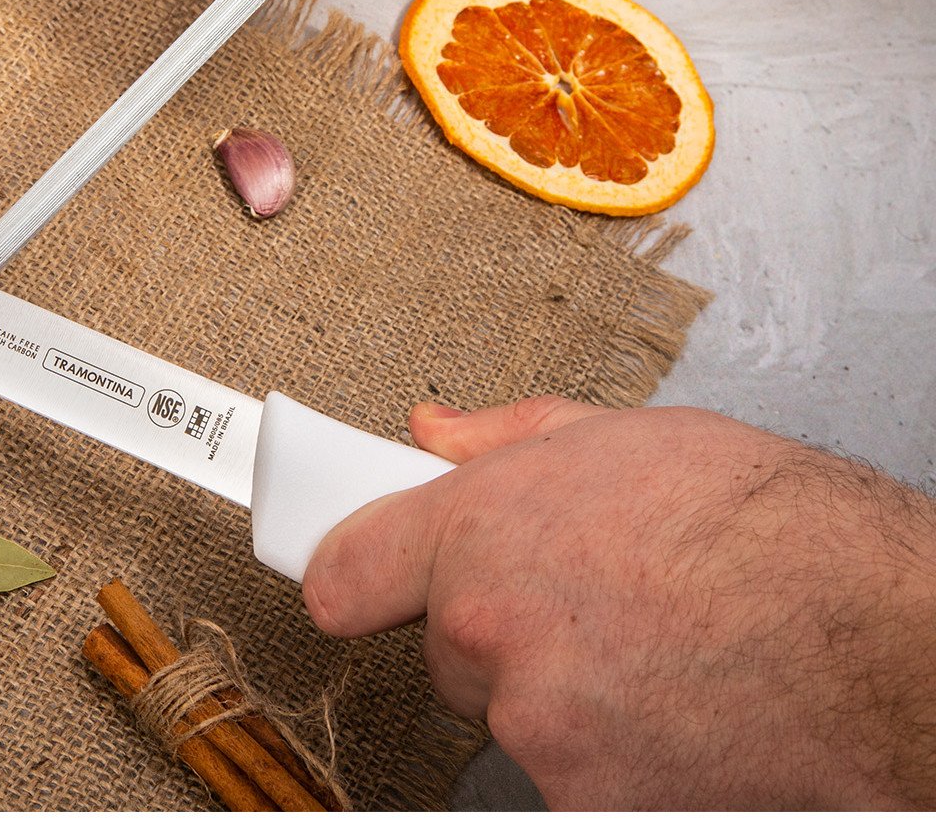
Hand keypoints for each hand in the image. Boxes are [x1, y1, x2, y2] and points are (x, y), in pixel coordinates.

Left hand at [303, 397, 935, 808]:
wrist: (882, 643)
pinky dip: (607, 741)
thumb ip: (503, 437)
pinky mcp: (583, 800)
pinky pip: (564, 766)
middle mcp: (489, 636)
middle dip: (494, 621)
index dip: (349, 568)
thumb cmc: (772, 530)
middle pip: (442, 644)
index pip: (340, 574)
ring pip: (510, 708)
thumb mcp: (622, 437)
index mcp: (480, 535)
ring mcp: (536, 730)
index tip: (353, 569)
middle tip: (581, 592)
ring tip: (652, 642)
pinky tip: (672, 697)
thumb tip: (435, 433)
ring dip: (558, 683)